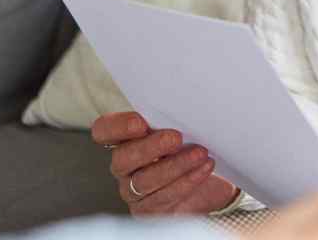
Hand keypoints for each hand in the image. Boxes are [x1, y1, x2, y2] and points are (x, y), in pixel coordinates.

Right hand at [91, 111, 237, 214]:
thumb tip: (187, 107)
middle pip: (123, 158)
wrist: (212, 183)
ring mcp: (133, 190)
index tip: (140, 123)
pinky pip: (164, 197)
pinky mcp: (150, 209)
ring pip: (145, 180)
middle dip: (151, 147)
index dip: (117, 127)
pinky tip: (204, 168)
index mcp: (126, 139)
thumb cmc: (192, 149)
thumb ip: (175, 120)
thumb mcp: (184, 130)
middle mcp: (125, 166)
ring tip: (200, 154)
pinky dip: (187, 181)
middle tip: (176, 138)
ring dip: (175, 165)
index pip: (105, 131)